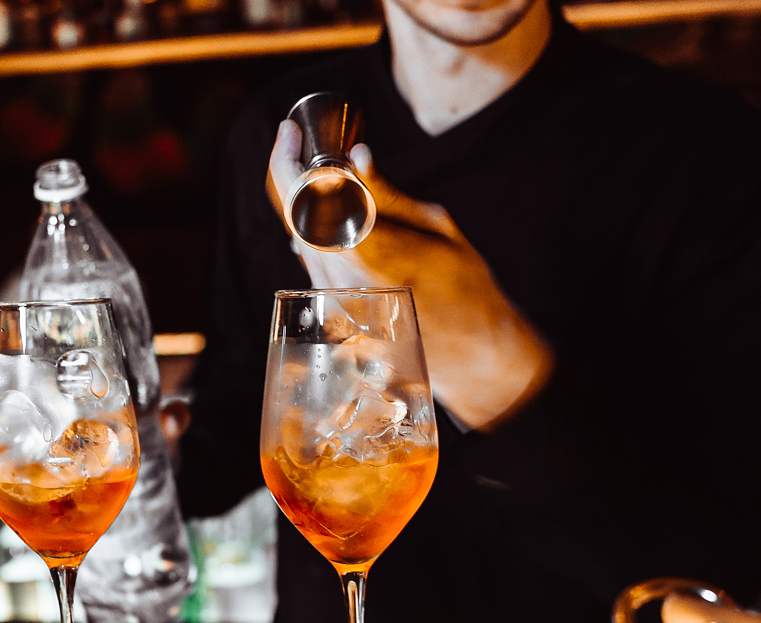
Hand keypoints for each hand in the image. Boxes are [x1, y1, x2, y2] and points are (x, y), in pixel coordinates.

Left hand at [265, 120, 551, 430]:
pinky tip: (333, 216)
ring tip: (323, 176)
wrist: (473, 352)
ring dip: (302, 203)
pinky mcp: (334, 314)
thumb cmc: (465, 286)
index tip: (290, 132)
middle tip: (296, 142)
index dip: (287, 161)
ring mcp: (334, 302)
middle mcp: (341, 279)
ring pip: (299, 239)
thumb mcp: (436, 226)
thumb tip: (356, 156)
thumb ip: (388, 194)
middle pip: (293, 216)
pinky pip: (312, 263)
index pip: (305, 198)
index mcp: (368, 249)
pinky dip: (314, 231)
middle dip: (289, 174)